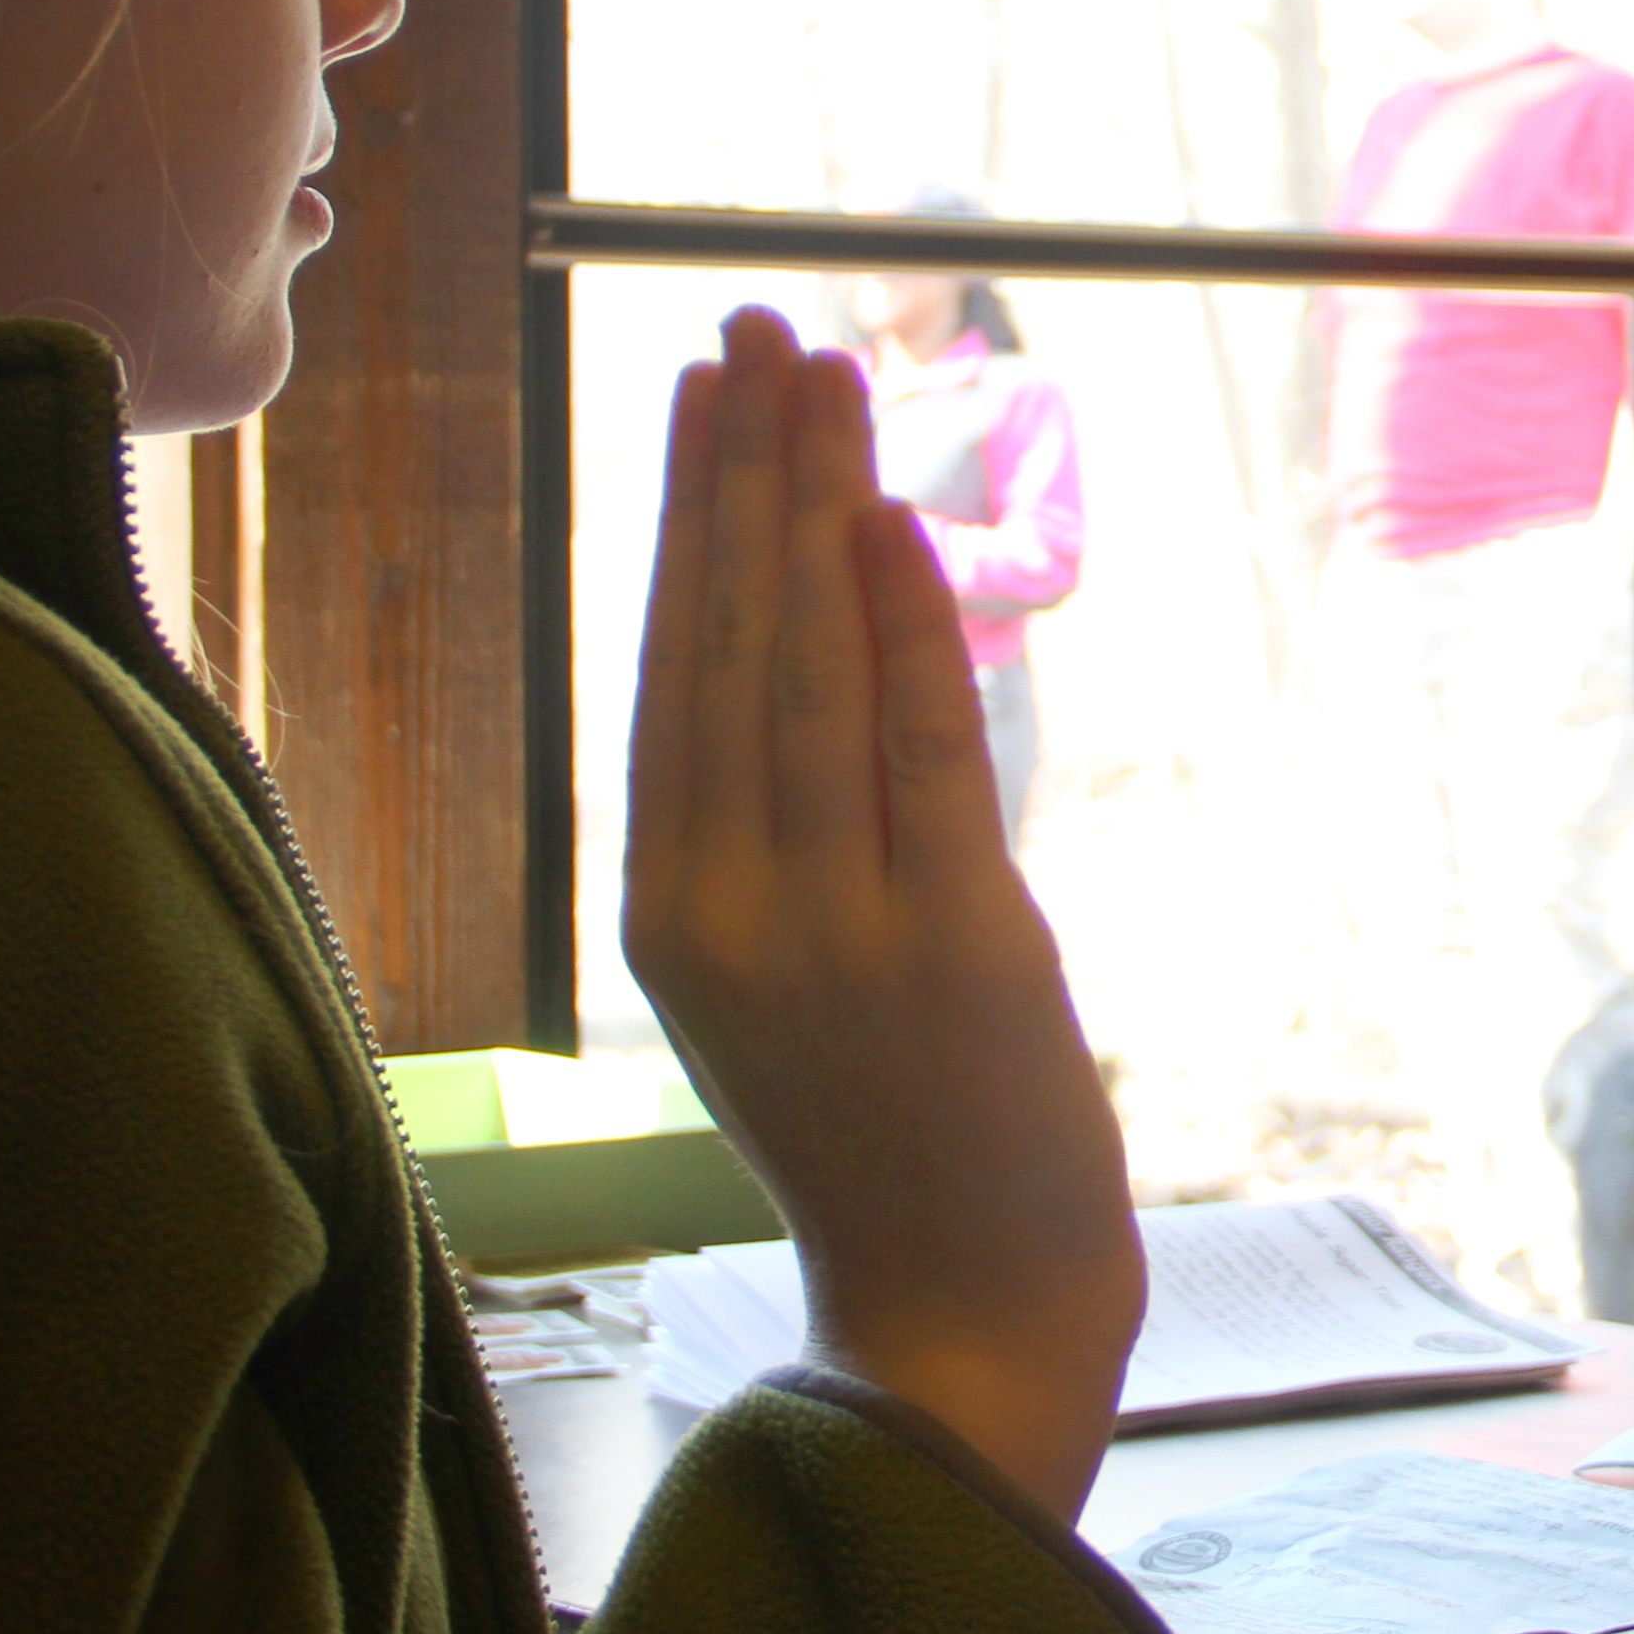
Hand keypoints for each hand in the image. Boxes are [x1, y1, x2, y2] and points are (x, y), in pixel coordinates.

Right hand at [622, 307, 1141, 1519]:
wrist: (962, 1307)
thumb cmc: (886, 1131)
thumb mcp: (786, 975)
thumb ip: (780, 826)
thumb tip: (810, 637)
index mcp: (670, 911)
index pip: (671, 671)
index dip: (687, 520)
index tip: (699, 389)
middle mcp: (726, 906)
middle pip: (726, 645)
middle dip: (740, 471)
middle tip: (755, 326)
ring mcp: (833, 924)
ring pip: (806, 674)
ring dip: (811, 508)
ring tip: (818, 374)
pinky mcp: (949, 942)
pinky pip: (915, 749)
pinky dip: (896, 626)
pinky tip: (878, 517)